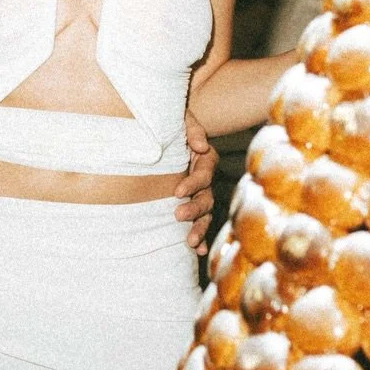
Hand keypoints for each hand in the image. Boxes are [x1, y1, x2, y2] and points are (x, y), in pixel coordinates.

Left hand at [175, 112, 216, 254]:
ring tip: (190, 242)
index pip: (204, 173)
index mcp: (205, 157)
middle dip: (194, 208)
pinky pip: (199, 220)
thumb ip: (191, 129)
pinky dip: (201, 236)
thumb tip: (200, 145)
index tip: (177, 191)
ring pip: (205, 213)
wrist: (162, 126)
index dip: (193, 183)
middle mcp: (205, 177)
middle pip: (207, 196)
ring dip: (199, 227)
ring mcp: (199, 191)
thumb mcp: (181, 118)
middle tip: (178, 215)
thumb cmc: (171, 120)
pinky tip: (199, 251)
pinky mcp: (191, 202)